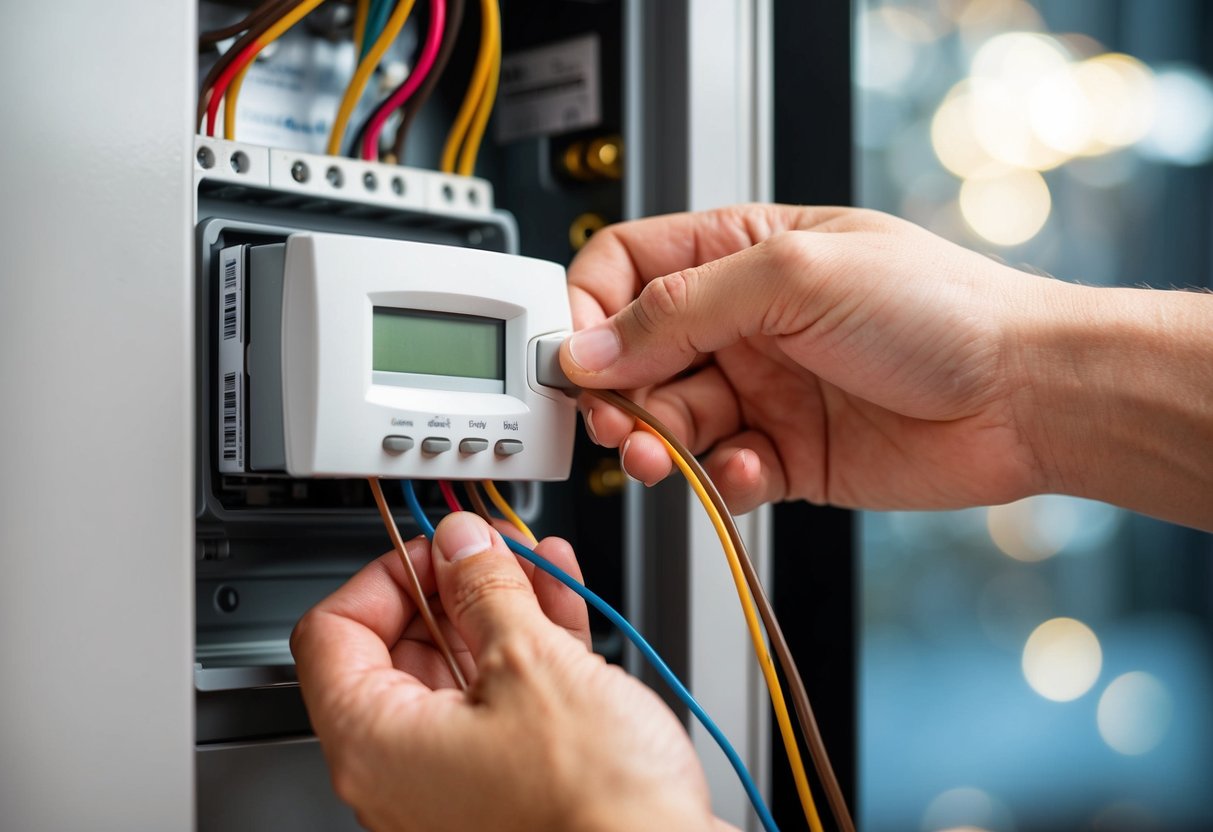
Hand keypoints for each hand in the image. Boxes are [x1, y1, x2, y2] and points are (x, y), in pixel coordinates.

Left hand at [291, 512, 726, 831]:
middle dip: (454, 586)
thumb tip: (461, 545)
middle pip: (402, 648)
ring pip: (461, 669)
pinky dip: (527, 645)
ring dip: (499, 606)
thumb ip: (486, 589)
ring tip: (536, 563)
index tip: (433, 548)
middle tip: (490, 550)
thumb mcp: (531, 662)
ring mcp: (457, 781)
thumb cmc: (590, 804)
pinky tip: (558, 599)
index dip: (384, 575)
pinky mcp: (509, 782)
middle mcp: (404, 772)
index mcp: (376, 746)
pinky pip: (502, 699)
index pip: (333, 634)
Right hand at [559, 204, 1212, 528]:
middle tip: (619, 421)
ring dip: (656, 443)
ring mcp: (762, 390)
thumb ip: (683, 308)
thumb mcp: (796, 276)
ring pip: (668, 421)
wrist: (1026, 397)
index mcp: (738, 254)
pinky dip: (718, 478)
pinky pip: (718, 471)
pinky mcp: (785, 454)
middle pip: (634, 356)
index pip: (625, 270)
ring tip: (664, 457)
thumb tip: (593, 345)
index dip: (589, 311)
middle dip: (617, 393)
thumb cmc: (940, 311)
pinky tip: (751, 467)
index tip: (577, 357)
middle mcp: (742, 323)